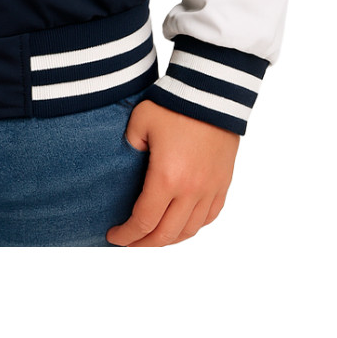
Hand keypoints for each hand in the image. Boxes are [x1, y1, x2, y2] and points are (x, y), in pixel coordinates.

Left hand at [106, 99, 238, 246]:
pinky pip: (209, 217)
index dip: (127, 235)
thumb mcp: (140, 120)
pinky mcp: (223, 183)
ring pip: (189, 230)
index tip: (114, 237)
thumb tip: (130, 158)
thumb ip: (130, 144)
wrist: (212, 93)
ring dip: (169, 239)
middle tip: (129, 242)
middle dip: (143, 244)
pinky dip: (193, 227)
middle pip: (166, 234)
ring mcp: (210, 189)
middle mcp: (190, 191)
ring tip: (153, 236)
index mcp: (166, 178)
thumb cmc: (174, 104)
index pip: (144, 222)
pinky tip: (181, 224)